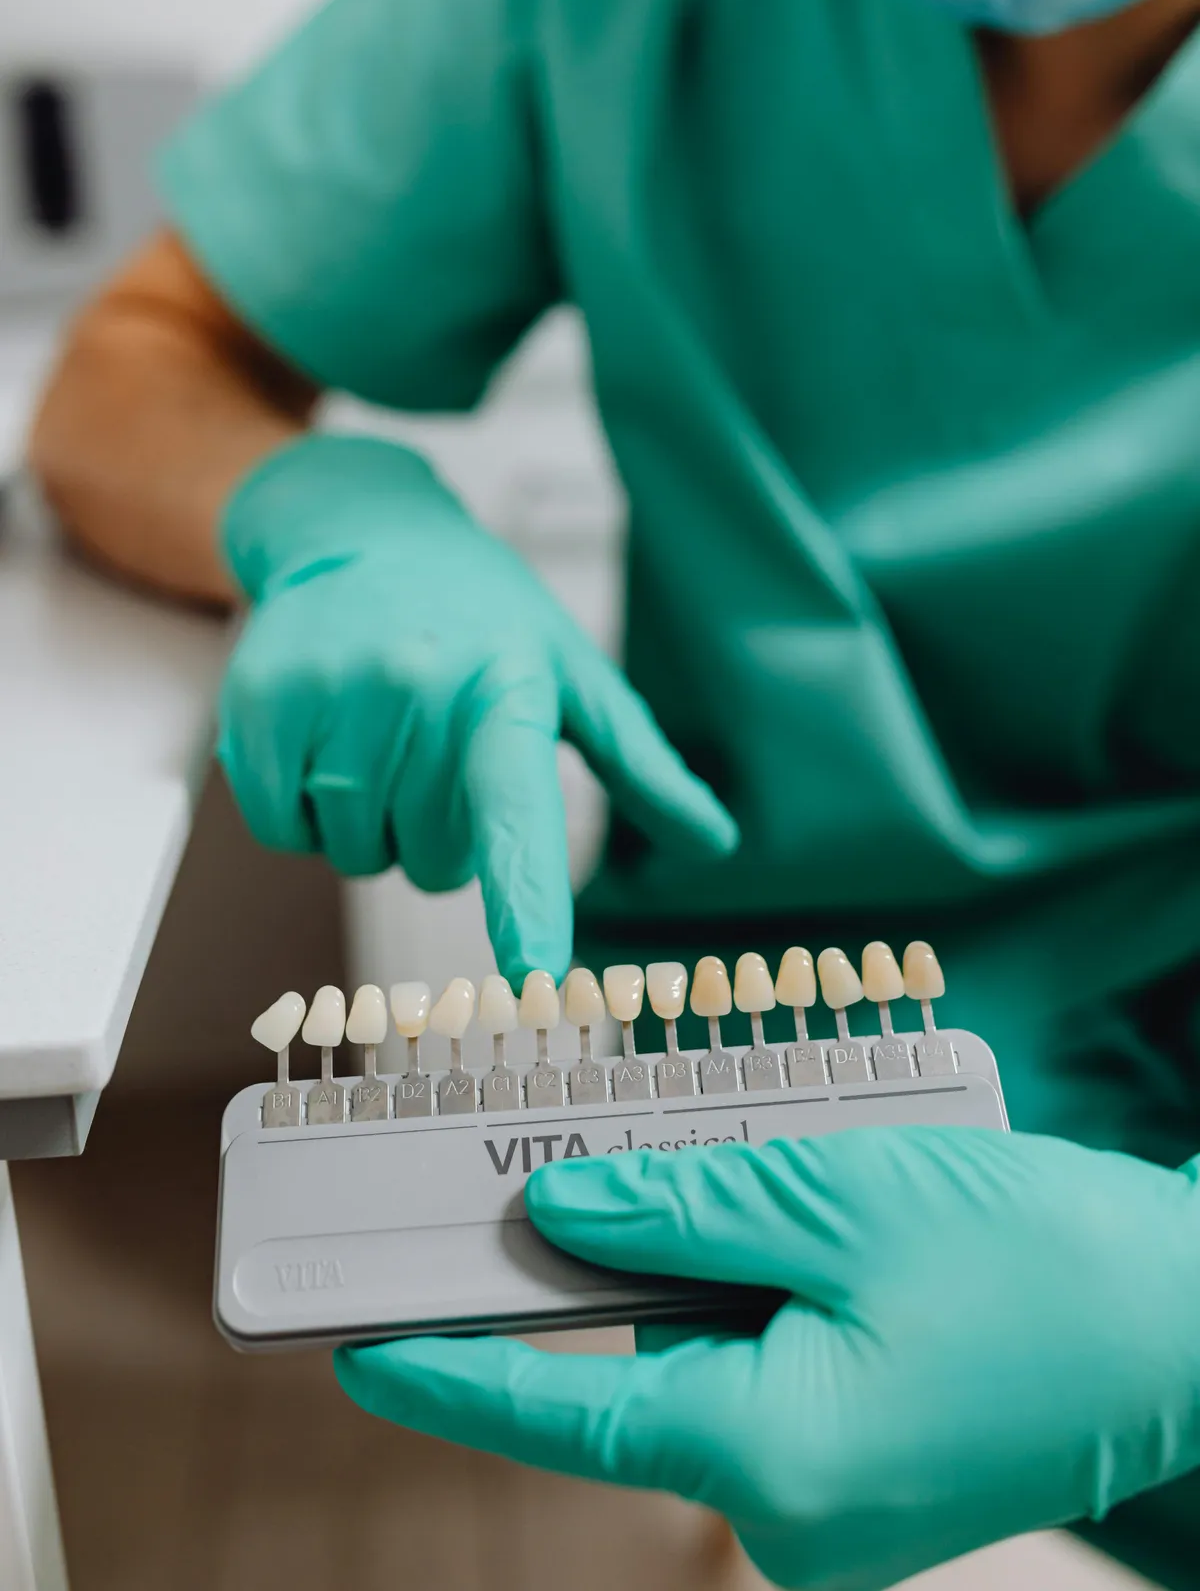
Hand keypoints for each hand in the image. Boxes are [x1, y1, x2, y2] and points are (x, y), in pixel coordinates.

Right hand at [218, 434, 736, 981]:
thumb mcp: (570, 671)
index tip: (536, 976)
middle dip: (439, 829)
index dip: (526, 901)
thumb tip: (716, 842)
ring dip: (372, 821)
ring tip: (382, 732)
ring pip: (356, 856)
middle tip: (437, 744)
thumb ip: (641, 765)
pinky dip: (304, 811)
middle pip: (432, 864)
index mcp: (504, 689)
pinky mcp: (256, 711)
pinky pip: (285, 833)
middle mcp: (414, 692)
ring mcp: (328, 699)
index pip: (518, 814)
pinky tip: (326, 737)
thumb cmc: (479, 613)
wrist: (358, 529)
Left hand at [335, 1127, 1199, 1590]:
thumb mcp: (839, 1200)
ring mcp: (838, 1510)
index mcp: (771, 1455)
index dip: (444, 1374)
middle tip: (577, 1174)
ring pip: (709, 1368)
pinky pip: (770, 1381)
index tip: (357, 1347)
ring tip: (756, 1183)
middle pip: (637, 1376)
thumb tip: (555, 1217)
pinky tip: (805, 1233)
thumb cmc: (1039, 1260)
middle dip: (606, 1275)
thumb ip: (678, 1213)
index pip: (556, 1419)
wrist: (1195, 1319)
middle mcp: (792, 1513)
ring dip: (702, 1275)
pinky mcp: (874, 1481)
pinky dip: (757, 1304)